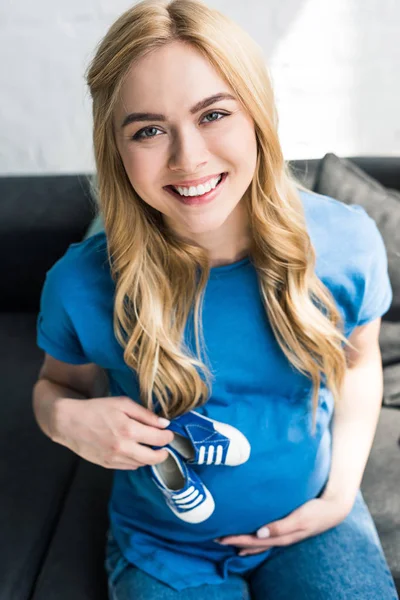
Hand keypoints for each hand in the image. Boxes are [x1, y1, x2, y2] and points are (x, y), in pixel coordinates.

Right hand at [53, 395, 173, 469]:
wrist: (69, 423)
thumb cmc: (96, 409)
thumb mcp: (122, 404)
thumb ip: (145, 414)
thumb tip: (164, 424)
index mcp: (129, 430)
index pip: (159, 438)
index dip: (168, 436)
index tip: (169, 433)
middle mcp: (124, 448)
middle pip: (154, 458)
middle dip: (164, 453)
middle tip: (165, 446)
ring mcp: (115, 459)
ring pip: (142, 464)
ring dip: (150, 457)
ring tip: (150, 447)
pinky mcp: (107, 465)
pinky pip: (129, 466)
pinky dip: (136, 461)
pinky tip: (135, 451)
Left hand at [215, 492, 352, 555]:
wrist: (334, 508)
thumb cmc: (316, 510)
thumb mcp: (300, 518)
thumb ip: (281, 526)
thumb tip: (260, 533)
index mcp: (282, 536)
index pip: (254, 541)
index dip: (237, 540)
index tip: (220, 537)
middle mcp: (281, 537)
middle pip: (254, 543)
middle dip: (236, 542)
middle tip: (217, 538)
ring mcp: (284, 533)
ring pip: (260, 541)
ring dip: (244, 542)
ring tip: (229, 542)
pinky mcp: (287, 526)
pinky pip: (267, 535)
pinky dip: (256, 538)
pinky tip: (252, 535)